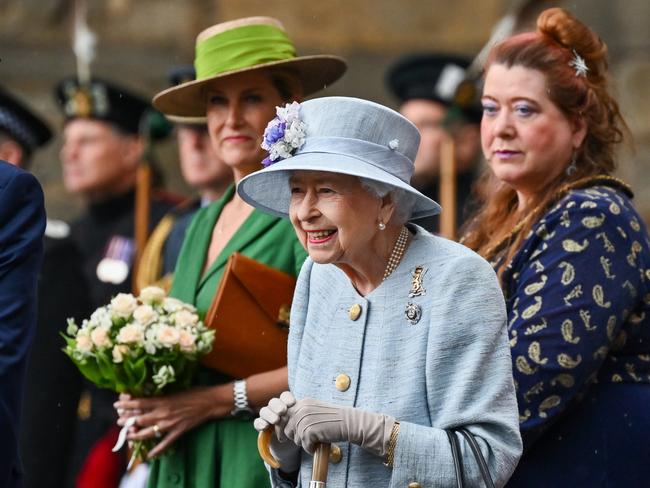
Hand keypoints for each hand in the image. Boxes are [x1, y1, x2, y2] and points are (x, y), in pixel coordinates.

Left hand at [114, 384, 230, 457]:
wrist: (211, 402)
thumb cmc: (196, 392)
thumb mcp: (177, 390)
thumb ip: (162, 395)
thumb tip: (149, 396)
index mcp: (163, 400)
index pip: (139, 403)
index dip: (126, 404)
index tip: (117, 404)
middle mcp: (164, 414)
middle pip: (140, 419)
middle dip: (127, 421)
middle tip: (120, 421)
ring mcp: (170, 425)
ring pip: (148, 433)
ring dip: (136, 436)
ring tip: (129, 436)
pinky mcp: (178, 432)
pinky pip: (165, 444)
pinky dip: (157, 451)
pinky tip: (150, 455)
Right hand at [254, 391, 300, 471]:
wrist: (292, 446)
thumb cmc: (302, 431)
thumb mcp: (306, 424)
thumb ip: (308, 417)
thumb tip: (319, 412)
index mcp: (287, 405)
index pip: (285, 396)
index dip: (287, 398)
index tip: (293, 403)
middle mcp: (276, 409)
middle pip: (274, 402)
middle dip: (278, 405)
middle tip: (283, 411)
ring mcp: (268, 417)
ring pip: (264, 410)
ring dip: (269, 414)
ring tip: (276, 420)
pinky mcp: (262, 427)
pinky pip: (258, 422)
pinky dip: (260, 423)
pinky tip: (265, 427)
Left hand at [284, 398, 395, 456]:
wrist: (349, 422)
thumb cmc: (334, 418)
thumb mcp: (315, 410)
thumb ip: (302, 414)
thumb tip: (286, 427)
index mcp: (303, 403)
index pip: (285, 417)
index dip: (287, 428)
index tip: (289, 436)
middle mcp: (302, 409)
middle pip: (288, 429)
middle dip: (296, 437)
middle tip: (307, 440)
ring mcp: (305, 420)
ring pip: (296, 438)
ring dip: (305, 443)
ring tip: (315, 441)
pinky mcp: (309, 431)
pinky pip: (304, 445)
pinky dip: (311, 448)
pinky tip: (318, 444)